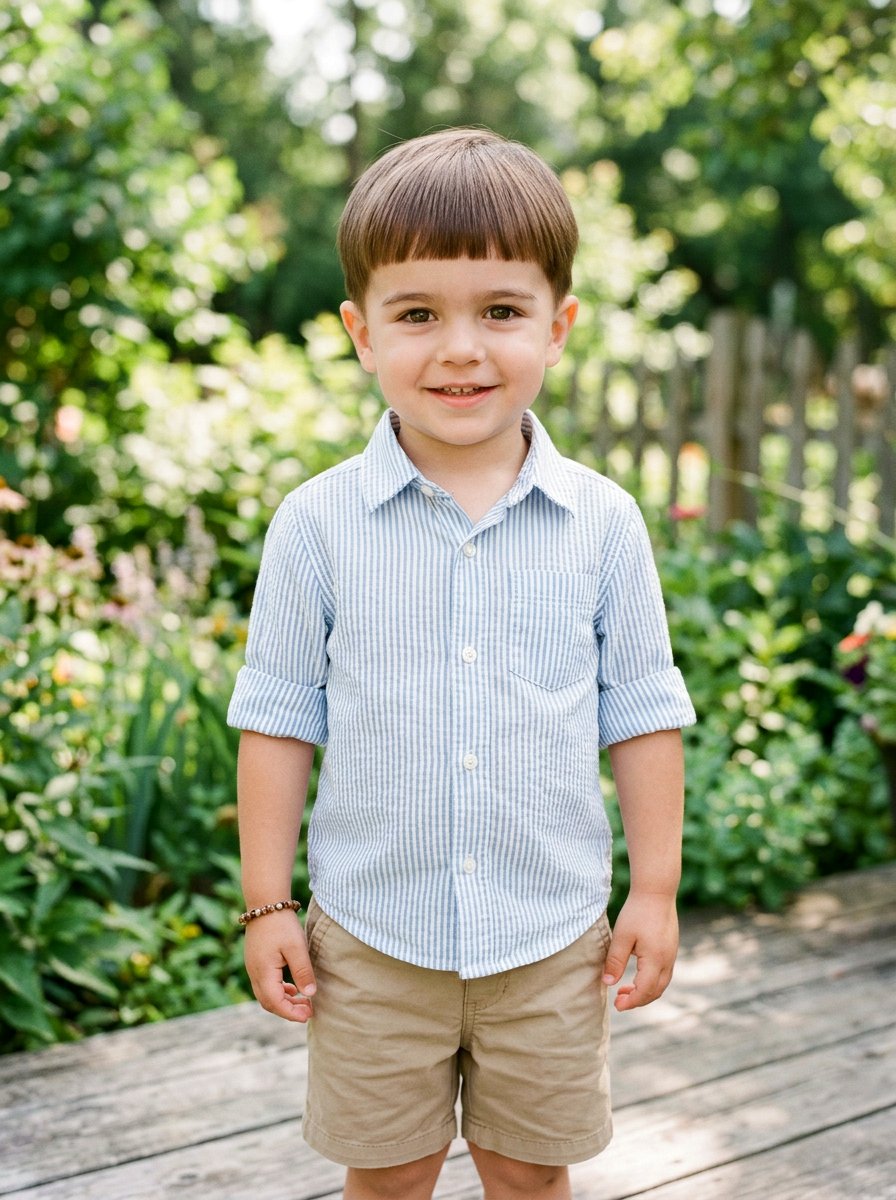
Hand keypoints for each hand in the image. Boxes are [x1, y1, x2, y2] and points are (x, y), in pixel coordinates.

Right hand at [243, 911, 316, 1022]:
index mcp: (263, 972)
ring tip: (304, 1001)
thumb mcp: (296, 947)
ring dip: (284, 1001)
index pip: (275, 1003)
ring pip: (266, 995)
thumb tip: (310, 995)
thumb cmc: (282, 924)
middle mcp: (254, 973)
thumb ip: (303, 971)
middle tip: (308, 1011)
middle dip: (288, 1010)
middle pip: (269, 1003)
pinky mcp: (256, 962)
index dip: (291, 1013)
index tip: (308, 1015)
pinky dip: (279, 991)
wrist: (265, 902)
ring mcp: (253, 968)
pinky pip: (265, 985)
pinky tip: (292, 987)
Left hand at [601, 891, 678, 1011]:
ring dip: (645, 992)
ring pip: (661, 984)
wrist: (656, 892)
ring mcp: (672, 955)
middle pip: (655, 992)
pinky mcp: (671, 949)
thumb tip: (608, 983)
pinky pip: (664, 974)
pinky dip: (651, 981)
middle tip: (618, 1000)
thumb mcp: (621, 936)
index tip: (616, 1005)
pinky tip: (637, 975)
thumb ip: (615, 961)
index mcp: (655, 960)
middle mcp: (667, 961)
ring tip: (624, 989)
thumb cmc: (637, 912)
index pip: (644, 991)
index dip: (631, 1002)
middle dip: (638, 1000)